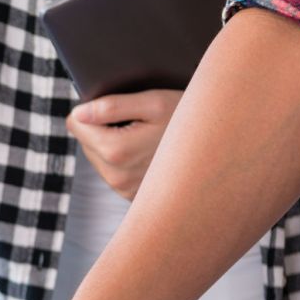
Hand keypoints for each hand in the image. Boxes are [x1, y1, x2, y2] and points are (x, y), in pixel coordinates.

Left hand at [67, 90, 182, 199]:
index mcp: (117, 151)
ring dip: (113, 143)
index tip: (113, 103)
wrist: (223, 149)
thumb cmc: (191, 118)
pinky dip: (124, 158)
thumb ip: (111, 107)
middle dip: (102, 127)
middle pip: (86, 142)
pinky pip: (113, 171)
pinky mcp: (132, 196)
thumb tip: (78, 114)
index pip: (76, 124)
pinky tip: (149, 150)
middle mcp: (117, 177)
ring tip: (147, 134)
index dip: (90, 108)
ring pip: (98, 157)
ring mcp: (124, 189)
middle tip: (137, 118)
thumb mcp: (154, 102)